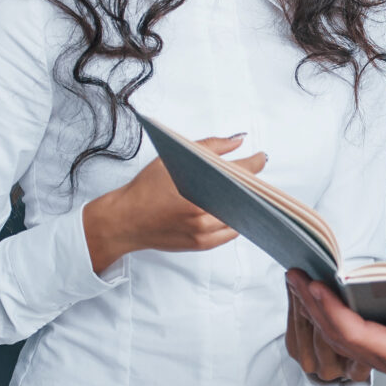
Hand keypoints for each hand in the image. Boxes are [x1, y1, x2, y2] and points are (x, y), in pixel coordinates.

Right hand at [83, 134, 263, 272]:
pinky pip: (230, 232)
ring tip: (242, 192)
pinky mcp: (201, 244)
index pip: (238, 173)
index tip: (261, 158)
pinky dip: (235, 220)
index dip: (254, 164)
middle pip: (243, 196)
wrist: (125, 220)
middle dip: (250, 184)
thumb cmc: (144, 189)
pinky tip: (232, 209)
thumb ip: (209, 147)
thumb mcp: (173, 158)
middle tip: (251, 175)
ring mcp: (203, 231)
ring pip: (239, 216)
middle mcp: (202, 213)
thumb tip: (237, 141)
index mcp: (196, 188)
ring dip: (245, 204)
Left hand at [288, 274, 385, 385]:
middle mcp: (385, 358)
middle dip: (312, 305)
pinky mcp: (382, 349)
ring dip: (314, 309)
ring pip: (337, 335)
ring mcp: (381, 356)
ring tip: (298, 280)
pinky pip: (346, 335)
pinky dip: (328, 314)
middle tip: (293, 275)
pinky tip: (319, 296)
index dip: (333, 311)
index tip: (317, 287)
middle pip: (337, 334)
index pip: (357, 333)